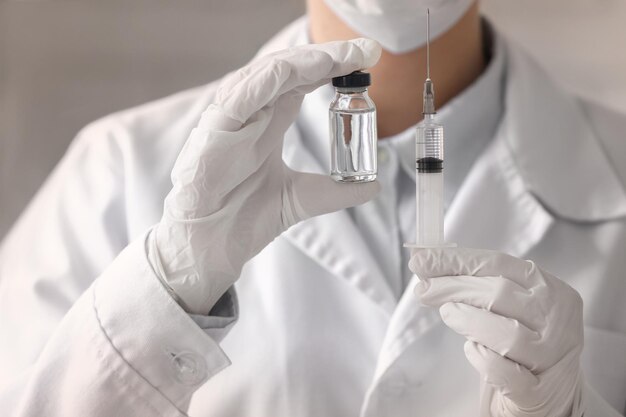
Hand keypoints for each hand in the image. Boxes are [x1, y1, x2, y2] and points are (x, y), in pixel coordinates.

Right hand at [150, 39, 381, 314]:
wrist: (212, 246)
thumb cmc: (244, 218)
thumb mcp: (303, 198)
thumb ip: (337, 192)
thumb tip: (373, 186)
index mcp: (268, 124)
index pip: (302, 84)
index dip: (331, 70)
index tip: (364, 63)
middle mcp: (251, 115)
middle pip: (289, 73)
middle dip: (325, 58)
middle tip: (361, 51)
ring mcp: (232, 120)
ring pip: (266, 77)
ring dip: (303, 62)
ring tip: (338, 56)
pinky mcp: (214, 132)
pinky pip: (239, 98)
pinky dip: (266, 81)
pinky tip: (294, 70)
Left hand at [409, 247, 584, 416]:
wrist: (551, 395)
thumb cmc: (522, 341)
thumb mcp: (508, 307)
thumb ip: (475, 284)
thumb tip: (426, 266)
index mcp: (551, 289)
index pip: (498, 264)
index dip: (456, 260)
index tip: (422, 260)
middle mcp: (558, 320)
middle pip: (499, 293)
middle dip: (453, 287)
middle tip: (423, 289)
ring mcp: (552, 357)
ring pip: (505, 333)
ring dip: (467, 319)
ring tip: (447, 314)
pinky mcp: (540, 392)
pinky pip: (503, 372)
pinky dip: (482, 358)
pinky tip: (472, 349)